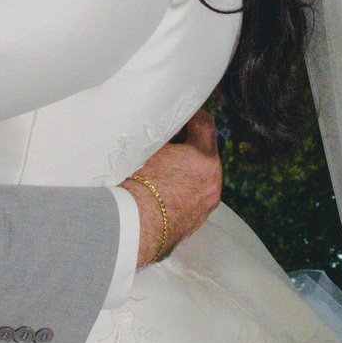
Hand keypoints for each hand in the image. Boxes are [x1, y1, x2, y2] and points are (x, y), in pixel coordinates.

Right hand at [125, 111, 222, 266]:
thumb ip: (163, 136)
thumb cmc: (135, 186)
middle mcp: (212, 184)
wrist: (129, 230)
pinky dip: (182, 189)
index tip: (182, 113)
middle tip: (168, 138)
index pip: (205, 125)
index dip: (192, 115)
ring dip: (186, 168)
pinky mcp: (194, 224)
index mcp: (204, 160)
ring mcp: (205, 207)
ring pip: (200, 177)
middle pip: (205, 152)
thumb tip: (164, 131)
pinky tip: (162, 189)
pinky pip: (192, 198)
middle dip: (189, 143)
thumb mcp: (147, 149)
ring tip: (163, 166)